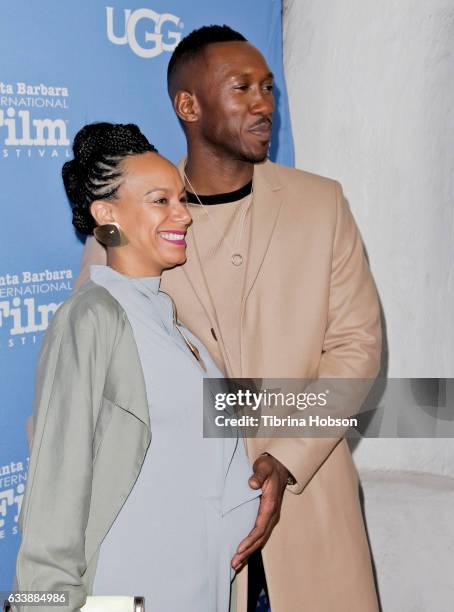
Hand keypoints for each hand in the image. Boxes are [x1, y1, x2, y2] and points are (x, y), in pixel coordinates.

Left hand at [231, 453, 289, 570]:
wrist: (279, 468)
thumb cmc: (269, 468)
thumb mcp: (264, 468)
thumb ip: (258, 476)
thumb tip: (252, 484)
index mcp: (270, 505)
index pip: (260, 527)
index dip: (250, 539)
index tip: (240, 548)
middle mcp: (271, 515)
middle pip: (259, 538)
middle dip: (247, 552)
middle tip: (234, 563)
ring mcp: (270, 518)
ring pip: (260, 539)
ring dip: (249, 552)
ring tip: (236, 564)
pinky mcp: (266, 518)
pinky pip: (259, 535)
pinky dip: (251, 546)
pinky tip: (243, 553)